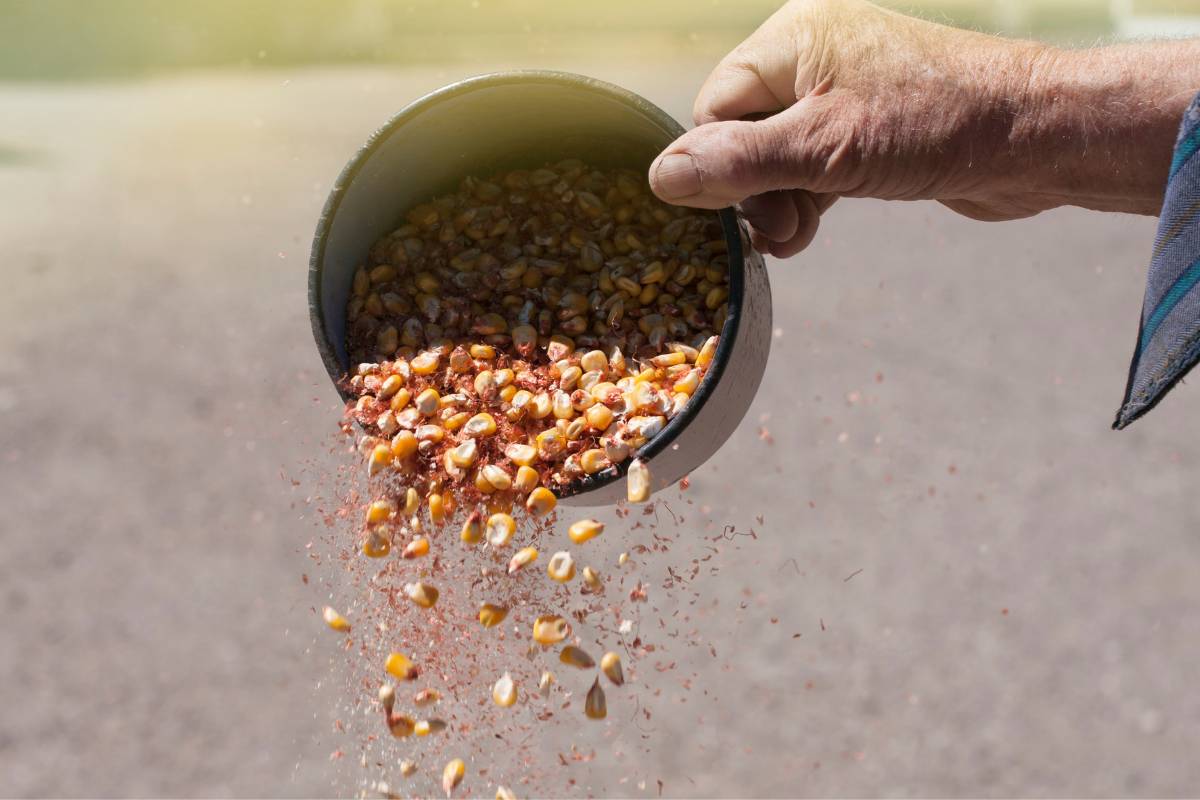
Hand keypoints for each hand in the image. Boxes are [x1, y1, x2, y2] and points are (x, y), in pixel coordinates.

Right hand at [649, 0, 1194, 256]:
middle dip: (753, 191)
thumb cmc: (936, 125)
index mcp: (792, 40)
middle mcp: (811, 58)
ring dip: (779, 202)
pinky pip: (810, 163)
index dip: (720, 167)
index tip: (747, 211)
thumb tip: (661, 177)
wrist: (1037, 136)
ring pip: (774, 155)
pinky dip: (806, 197)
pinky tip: (812, 225)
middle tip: (782, 228)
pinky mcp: (865, 128)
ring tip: (799, 233)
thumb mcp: (825, 149)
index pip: (714, 110)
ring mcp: (840, 92)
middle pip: (740, 133)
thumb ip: (740, 164)